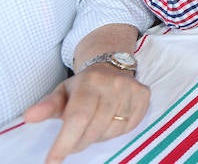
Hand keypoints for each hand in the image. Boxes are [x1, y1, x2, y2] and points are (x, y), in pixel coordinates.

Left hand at [23, 65, 148, 163]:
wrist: (113, 66)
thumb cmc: (84, 85)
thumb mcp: (63, 92)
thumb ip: (47, 105)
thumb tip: (29, 117)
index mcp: (90, 82)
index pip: (78, 117)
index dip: (65, 142)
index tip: (53, 161)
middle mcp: (114, 84)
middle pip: (94, 129)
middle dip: (79, 142)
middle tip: (72, 141)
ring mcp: (132, 89)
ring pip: (112, 130)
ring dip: (98, 137)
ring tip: (93, 126)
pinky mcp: (144, 95)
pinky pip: (129, 126)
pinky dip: (115, 131)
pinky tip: (109, 121)